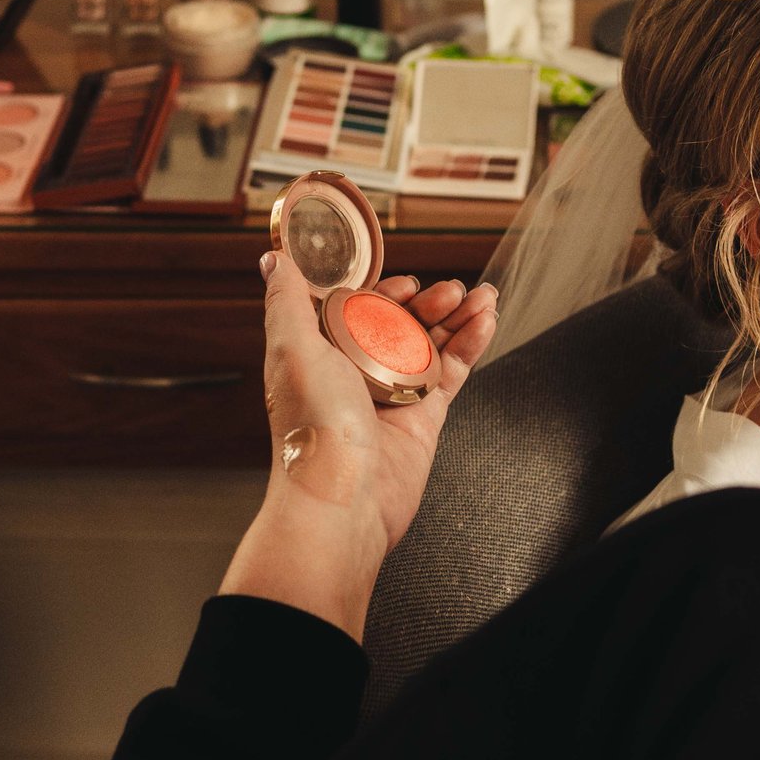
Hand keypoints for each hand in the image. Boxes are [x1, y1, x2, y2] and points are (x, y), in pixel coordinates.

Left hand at [218, 248, 499, 636]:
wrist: (343, 501)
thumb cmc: (312, 431)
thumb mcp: (293, 349)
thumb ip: (288, 301)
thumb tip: (274, 258)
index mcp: (321, 354)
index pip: (358, 309)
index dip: (385, 291)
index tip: (407, 281)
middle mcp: (356, 374)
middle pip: (401, 323)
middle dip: (429, 301)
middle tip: (450, 291)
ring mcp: (392, 395)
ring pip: (431, 344)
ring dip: (457, 317)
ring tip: (482, 296)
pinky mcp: (423, 418)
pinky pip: (451, 372)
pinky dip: (470, 345)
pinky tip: (485, 320)